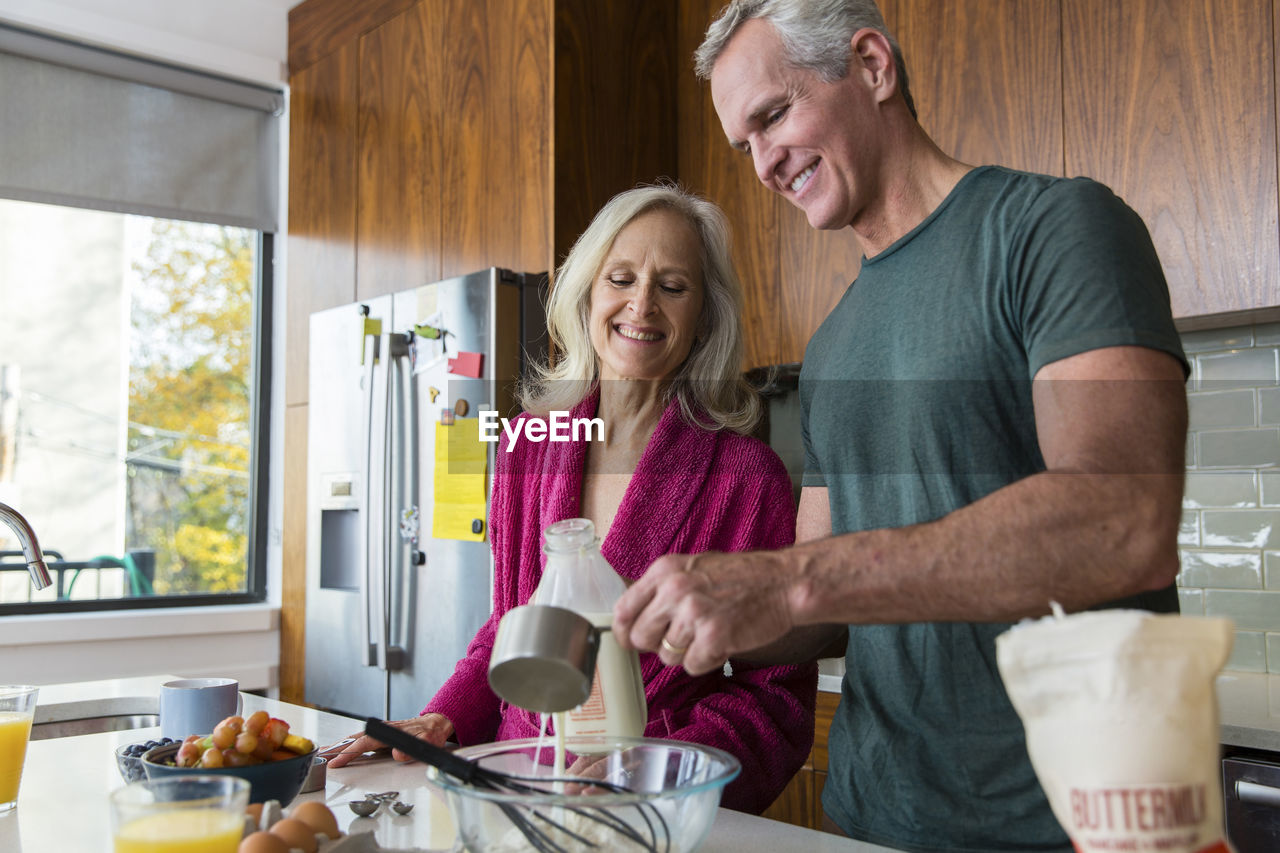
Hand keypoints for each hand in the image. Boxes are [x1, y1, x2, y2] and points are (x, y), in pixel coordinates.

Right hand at [324, 713, 453, 767]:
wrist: (437, 723)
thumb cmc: (431, 734)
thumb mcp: (426, 743)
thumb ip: (412, 750)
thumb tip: (396, 754)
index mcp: (389, 733)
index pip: (363, 744)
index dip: (348, 754)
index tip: (335, 762)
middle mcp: (383, 730)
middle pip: (354, 739)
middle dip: (337, 749)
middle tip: (321, 758)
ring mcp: (382, 731)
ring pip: (357, 738)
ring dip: (341, 745)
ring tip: (327, 753)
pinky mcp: (383, 734)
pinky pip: (362, 739)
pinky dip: (350, 743)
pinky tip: (344, 748)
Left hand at [612, 550, 795, 675]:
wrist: (782, 582)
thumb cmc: (740, 577)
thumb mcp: (692, 568)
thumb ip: (661, 590)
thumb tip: (632, 620)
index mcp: (664, 570)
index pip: (623, 610)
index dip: (624, 632)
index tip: (629, 641)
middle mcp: (674, 590)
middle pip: (640, 638)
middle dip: (658, 644)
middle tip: (683, 636)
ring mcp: (693, 614)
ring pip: (667, 656)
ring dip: (688, 652)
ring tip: (711, 632)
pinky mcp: (713, 637)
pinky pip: (692, 666)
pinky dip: (708, 661)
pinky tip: (724, 641)